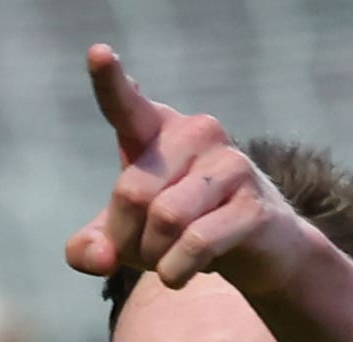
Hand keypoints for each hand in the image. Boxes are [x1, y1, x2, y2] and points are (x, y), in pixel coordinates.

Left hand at [59, 46, 306, 297]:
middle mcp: (196, 133)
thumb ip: (92, 247)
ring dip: (153, 257)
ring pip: (164, 218)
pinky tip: (179, 276)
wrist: (260, 250)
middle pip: (132, 192)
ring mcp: (230, 164)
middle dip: (125, 238)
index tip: (99, 53)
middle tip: (140, 255)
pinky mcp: (253, 204)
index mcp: (159, 129)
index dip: (110, 81)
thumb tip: (98, 259)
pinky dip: (177, 270)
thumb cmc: (183, 229)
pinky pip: (196, 243)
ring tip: (164, 263)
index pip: (127, 105)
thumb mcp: (127, 238)